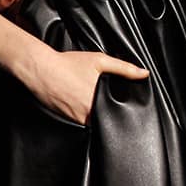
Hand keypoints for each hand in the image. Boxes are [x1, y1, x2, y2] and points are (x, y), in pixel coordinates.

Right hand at [27, 49, 148, 125]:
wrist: (41, 69)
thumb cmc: (69, 64)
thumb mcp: (100, 61)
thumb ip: (124, 68)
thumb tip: (144, 73)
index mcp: (97, 102)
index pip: (116, 116)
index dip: (122, 116)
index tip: (128, 114)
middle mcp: (86, 115)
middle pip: (105, 122)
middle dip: (110, 117)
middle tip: (113, 109)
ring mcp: (75, 119)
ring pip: (92, 124)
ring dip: (97, 118)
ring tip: (99, 108)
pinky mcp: (65, 120)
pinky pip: (79, 124)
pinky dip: (84, 118)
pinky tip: (82, 106)